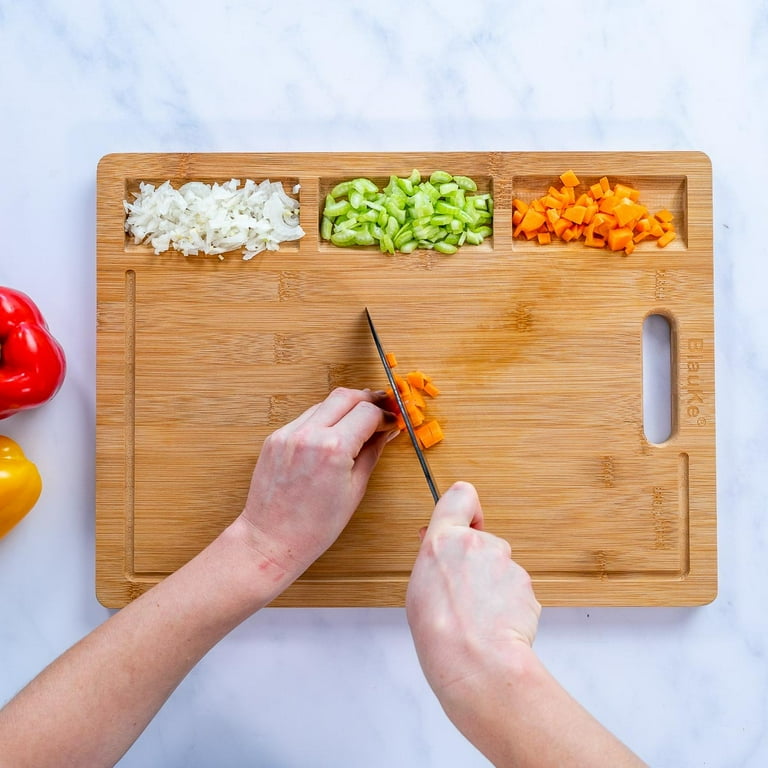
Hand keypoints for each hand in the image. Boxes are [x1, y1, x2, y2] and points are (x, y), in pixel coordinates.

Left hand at [238, 387, 396, 580]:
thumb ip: (372, 452)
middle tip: (382, 409)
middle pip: (346, 396)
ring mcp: (288, 434)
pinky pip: (305, 418)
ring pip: (324, 403)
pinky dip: (323, 419)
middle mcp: (308, 434)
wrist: (272, 539)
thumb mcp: (355, 489)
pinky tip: (333, 433)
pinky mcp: (275, 438)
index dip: (385, 414)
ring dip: (345, 407)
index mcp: (333, 448)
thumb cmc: (315, 526)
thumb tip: (387, 432)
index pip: (368, 412)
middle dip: (368, 399)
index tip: (392, 422)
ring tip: (358, 423)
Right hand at [406, 481, 540, 705]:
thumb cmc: (440, 632)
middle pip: (482, 539)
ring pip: (500, 567)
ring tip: (478, 615)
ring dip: (493, 585)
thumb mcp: (418, 587)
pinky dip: (508, 604)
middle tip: (463, 592)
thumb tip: (435, 542)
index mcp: (444, 540)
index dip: (465, 509)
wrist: (476, 661)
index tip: (464, 524)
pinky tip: (495, 624)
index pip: (460, 495)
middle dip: (477, 560)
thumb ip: (432, 557)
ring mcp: (506, 563)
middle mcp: (478, 543)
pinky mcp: (527, 585)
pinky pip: (515, 589)